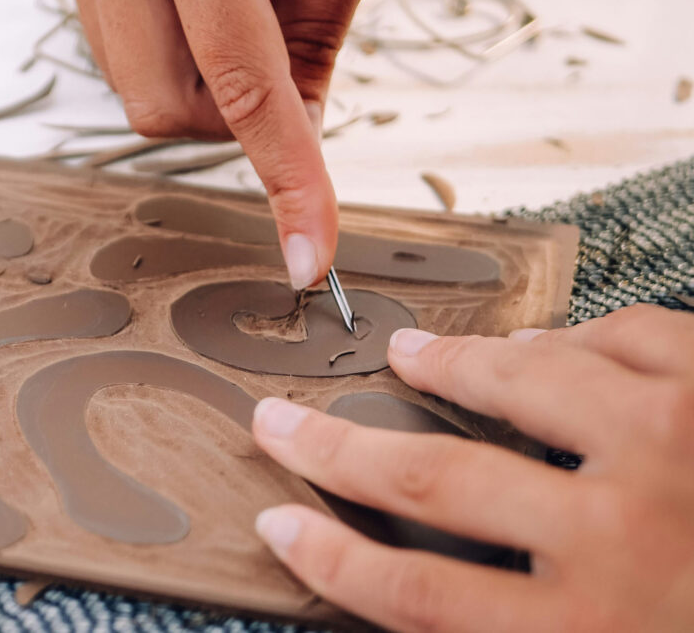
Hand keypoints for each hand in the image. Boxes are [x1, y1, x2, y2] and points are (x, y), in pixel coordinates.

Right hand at [63, 0, 385, 287]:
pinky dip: (169, 44)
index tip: (310, 254)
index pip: (243, 88)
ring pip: (133, 84)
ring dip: (201, 76)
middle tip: (283, 48)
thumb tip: (303, 113)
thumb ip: (325, 5)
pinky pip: (112, 43)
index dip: (287, 180)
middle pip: (163, 109)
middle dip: (232, 114)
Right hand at [251, 304, 693, 630]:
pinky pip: (632, 335)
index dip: (332, 559)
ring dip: (456, 364)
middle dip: (340, 449)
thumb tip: (440, 604)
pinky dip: (579, 335)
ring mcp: (676, 452)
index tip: (284, 525)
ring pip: (526, 380)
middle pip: (437, 480)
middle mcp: (625, 537)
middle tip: (289, 422)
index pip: (416, 593)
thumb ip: (521, 625)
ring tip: (416, 351)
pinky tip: (558, 342)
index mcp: (591, 631)